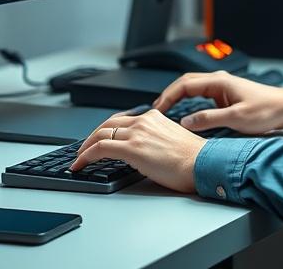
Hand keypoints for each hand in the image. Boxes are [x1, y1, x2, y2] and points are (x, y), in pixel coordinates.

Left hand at [70, 110, 206, 192]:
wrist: (203, 164)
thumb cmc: (194, 159)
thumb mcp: (172, 140)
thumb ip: (155, 139)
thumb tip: (144, 151)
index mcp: (154, 117)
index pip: (123, 120)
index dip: (108, 131)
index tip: (101, 139)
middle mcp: (144, 121)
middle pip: (108, 124)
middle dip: (92, 136)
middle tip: (85, 148)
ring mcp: (137, 134)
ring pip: (100, 134)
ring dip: (86, 147)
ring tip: (79, 158)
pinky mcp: (132, 149)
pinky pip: (100, 148)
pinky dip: (85, 156)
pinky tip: (80, 165)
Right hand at [152, 70, 282, 134]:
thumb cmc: (268, 110)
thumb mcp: (237, 118)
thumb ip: (210, 119)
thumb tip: (185, 122)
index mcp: (219, 81)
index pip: (184, 85)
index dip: (167, 96)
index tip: (155, 109)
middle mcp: (219, 81)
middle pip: (185, 84)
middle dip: (168, 96)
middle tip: (154, 111)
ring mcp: (222, 88)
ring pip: (192, 89)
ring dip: (177, 98)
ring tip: (164, 113)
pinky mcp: (226, 96)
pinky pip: (201, 97)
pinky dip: (188, 103)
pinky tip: (184, 114)